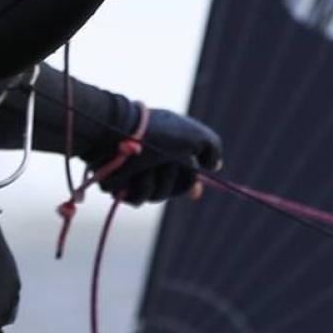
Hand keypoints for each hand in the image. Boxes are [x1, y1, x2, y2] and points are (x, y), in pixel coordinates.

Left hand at [101, 106, 222, 205]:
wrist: (123, 133)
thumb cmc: (160, 133)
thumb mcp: (197, 136)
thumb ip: (212, 148)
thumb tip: (214, 166)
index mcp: (167, 147)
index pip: (183, 173)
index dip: (191, 185)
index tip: (195, 192)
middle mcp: (151, 161)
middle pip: (174, 188)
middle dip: (174, 178)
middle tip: (167, 163)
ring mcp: (134, 173)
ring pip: (157, 195)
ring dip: (158, 181)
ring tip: (148, 164)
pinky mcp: (118, 185)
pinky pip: (137, 199)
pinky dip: (141, 187)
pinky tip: (135, 174)